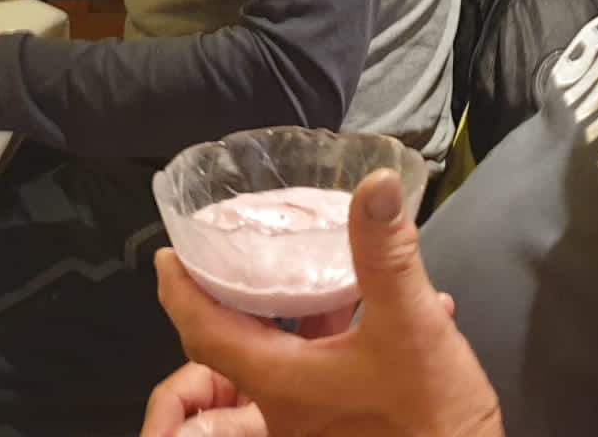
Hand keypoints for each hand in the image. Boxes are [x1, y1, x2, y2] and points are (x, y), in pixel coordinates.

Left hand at [153, 170, 502, 436]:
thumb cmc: (428, 420)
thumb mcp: (410, 325)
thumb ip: (386, 254)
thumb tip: (373, 185)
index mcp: (281, 383)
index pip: (203, 333)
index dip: (180, 291)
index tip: (168, 256)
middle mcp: (288, 408)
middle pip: (240, 343)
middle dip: (235, 294)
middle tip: (237, 249)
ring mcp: (318, 421)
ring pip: (289, 356)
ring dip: (297, 312)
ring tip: (315, 265)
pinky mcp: (350, 426)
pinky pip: (329, 372)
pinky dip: (341, 335)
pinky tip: (388, 306)